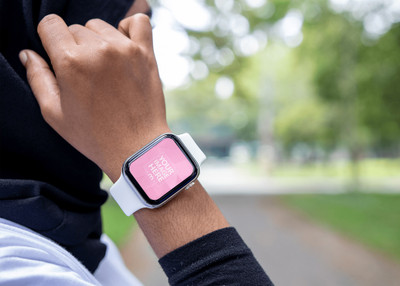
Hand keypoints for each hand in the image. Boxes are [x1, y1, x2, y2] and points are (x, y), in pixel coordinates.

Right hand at [20, 14, 169, 181]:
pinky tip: (123, 45)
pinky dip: (129, 28)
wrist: (136, 147)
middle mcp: (98, 50)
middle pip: (76, 28)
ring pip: (101, 27)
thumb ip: (38, 78)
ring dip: (98, 41)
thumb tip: (28, 53)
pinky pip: (139, 22)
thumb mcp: (54, 113)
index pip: (51, 25)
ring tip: (104, 68)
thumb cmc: (93, 135)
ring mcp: (125, 49)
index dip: (50, 39)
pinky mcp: (146, 54)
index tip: (57, 55)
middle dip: (74, 47)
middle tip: (85, 75)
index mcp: (71, 62)